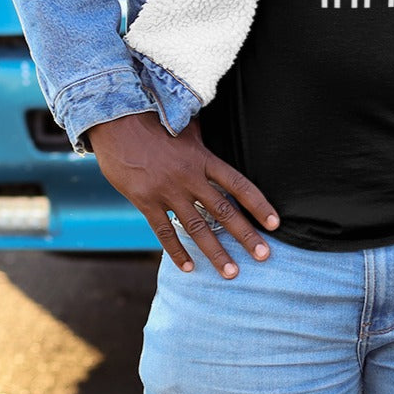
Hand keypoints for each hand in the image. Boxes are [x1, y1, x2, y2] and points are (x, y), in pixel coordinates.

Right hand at [88, 111, 279, 277]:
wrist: (118, 122)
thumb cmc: (155, 121)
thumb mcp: (187, 126)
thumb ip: (204, 141)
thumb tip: (224, 137)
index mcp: (203, 158)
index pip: (238, 185)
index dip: (258, 204)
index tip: (274, 223)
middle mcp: (189, 177)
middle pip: (223, 211)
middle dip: (246, 235)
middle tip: (264, 256)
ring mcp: (167, 191)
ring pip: (197, 228)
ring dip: (215, 252)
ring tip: (231, 273)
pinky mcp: (145, 201)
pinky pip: (164, 232)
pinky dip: (176, 251)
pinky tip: (188, 268)